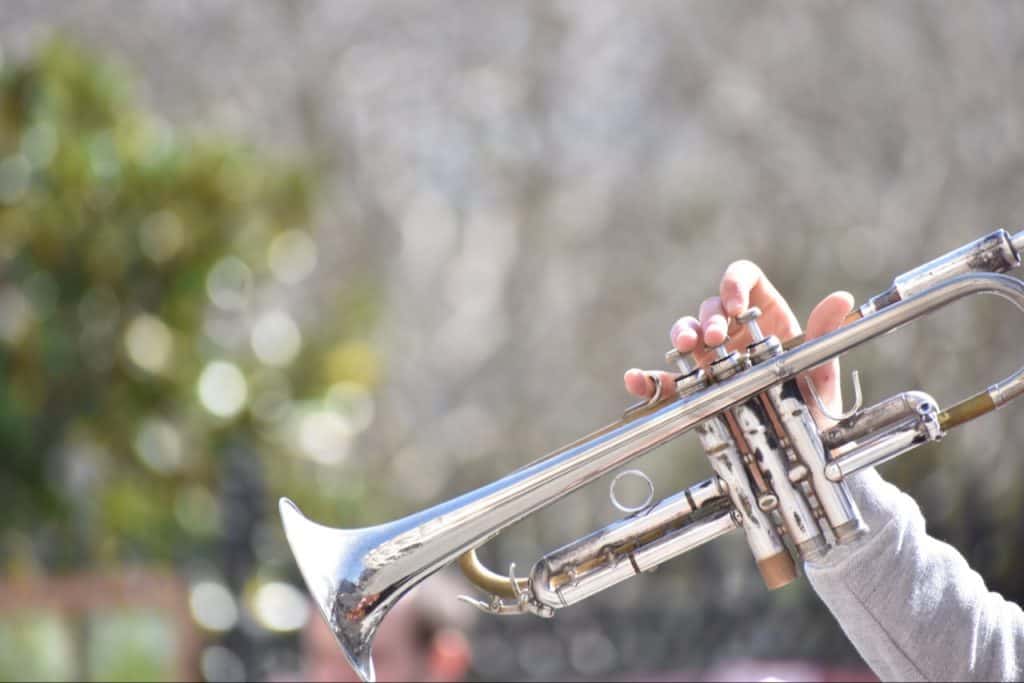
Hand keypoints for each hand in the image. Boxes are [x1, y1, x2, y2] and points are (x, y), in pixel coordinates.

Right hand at [623, 260, 853, 425]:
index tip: (734, 304)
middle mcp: (735, 335)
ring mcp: (711, 361)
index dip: (734, 283)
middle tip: (715, 339)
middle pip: (709, 309)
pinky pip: (666, 382)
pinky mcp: (695, 392)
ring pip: (685, 335)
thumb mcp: (822, 372)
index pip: (745, 281)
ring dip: (680, 336)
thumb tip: (840, 299)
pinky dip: (648, 379)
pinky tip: (636, 380)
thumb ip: (826, 336)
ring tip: (683, 348)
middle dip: (707, 319)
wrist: (803, 455)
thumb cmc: (816, 408)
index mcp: (766, 318)